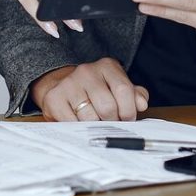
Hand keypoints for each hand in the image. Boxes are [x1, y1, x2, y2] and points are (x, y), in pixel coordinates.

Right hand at [29, 58, 148, 120]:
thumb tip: (141, 104)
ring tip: (94, 121)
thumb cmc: (97, 91)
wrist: (64, 86)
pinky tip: (79, 122)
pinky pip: (72, 123)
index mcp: (107, 66)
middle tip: (109, 122)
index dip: (129, 110)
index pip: (124, 90)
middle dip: (112, 121)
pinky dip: (78, 129)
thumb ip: (134, 95)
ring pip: (90, 118)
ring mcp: (69, 83)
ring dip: (95, 126)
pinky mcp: (54, 98)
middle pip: (107, 107)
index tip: (127, 119)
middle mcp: (87, 71)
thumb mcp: (118, 88)